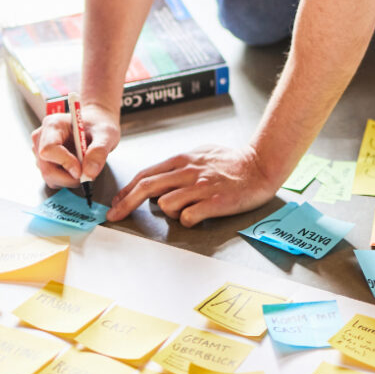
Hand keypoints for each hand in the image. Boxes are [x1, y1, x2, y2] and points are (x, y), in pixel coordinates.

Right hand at [31, 101, 120, 188]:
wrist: (95, 123)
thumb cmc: (98, 123)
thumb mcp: (106, 133)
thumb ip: (99, 150)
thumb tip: (89, 173)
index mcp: (53, 125)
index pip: (49, 150)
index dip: (64, 163)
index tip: (81, 171)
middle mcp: (42, 137)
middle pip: (47, 168)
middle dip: (69, 177)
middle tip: (88, 173)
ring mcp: (41, 151)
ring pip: (49, 177)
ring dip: (69, 179)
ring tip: (85, 165)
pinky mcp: (44, 162)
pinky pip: (53, 179)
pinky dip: (67, 178)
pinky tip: (78, 167)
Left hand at [108, 144, 275, 225]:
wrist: (260, 165)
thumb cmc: (231, 162)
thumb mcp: (201, 154)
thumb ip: (179, 167)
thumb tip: (160, 182)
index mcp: (183, 159)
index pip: (146, 174)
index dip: (127, 190)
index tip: (116, 203)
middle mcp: (189, 171)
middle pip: (147, 188)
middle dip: (126, 204)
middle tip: (114, 217)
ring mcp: (201, 186)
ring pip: (166, 204)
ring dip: (169, 212)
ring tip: (187, 208)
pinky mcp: (215, 201)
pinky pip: (188, 217)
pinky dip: (188, 220)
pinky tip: (198, 216)